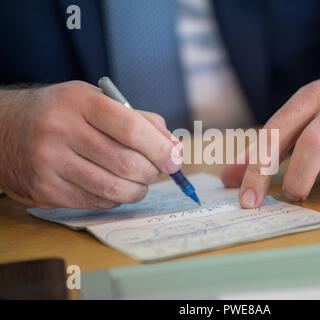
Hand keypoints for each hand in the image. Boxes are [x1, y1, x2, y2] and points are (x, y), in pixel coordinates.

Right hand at [0, 81, 181, 208]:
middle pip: (126, 163)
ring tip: (139, 181)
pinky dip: (116, 198)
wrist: (6, 129)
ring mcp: (50, 163)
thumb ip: (139, 120)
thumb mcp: (96, 100)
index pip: (131, 128)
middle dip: (152, 172)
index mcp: (80, 102)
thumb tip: (173, 147)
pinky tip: (114, 186)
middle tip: (156, 170)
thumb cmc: (63, 113)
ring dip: (138, 189)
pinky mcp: (46, 190)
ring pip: (114, 189)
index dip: (160, 147)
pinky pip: (97, 203)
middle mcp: (61, 131)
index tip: (174, 159)